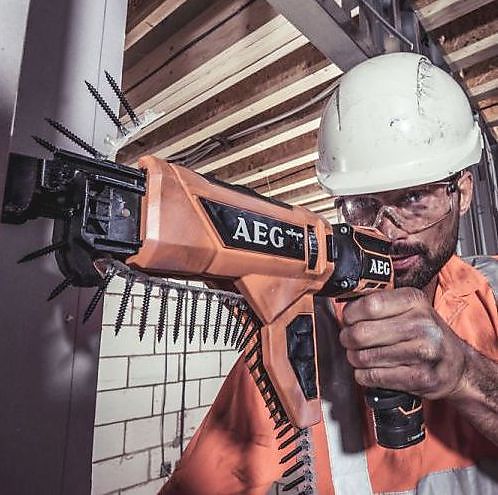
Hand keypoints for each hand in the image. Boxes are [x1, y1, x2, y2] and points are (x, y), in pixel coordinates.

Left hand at [340, 288, 465, 398]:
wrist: (456, 366)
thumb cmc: (424, 333)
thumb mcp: (409, 307)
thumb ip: (379, 302)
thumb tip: (344, 304)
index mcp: (415, 301)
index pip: (368, 305)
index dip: (350, 314)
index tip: (348, 319)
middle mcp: (422, 325)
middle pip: (361, 333)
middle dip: (348, 338)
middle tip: (350, 339)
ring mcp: (423, 353)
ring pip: (363, 357)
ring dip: (355, 358)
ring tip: (360, 355)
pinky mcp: (420, 378)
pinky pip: (373, 377)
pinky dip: (363, 375)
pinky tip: (369, 370)